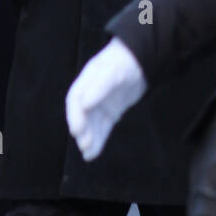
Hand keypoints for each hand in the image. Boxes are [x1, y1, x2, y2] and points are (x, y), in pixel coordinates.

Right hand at [66, 39, 146, 161]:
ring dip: (89, 139)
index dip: (74, 116)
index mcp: (86, 82)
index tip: (76, 130)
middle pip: (82, 115)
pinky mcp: (111, 113)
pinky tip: (94, 153)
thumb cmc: (124, 62)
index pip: (75, 100)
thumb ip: (100, 86)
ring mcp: (100, 105)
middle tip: (85, 144)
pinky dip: (99, 140)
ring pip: (92, 125)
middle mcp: (90, 95)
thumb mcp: (113, 71)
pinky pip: (103, 128)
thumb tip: (84, 104)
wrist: (141, 61)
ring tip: (88, 154)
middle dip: (82, 131)